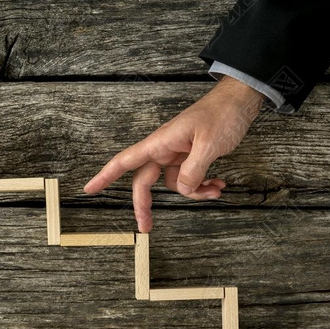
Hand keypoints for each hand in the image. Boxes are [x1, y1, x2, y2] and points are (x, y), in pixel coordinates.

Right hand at [83, 76, 264, 232]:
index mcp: (161, 142)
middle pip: (145, 180)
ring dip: (194, 191)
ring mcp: (179, 152)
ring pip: (174, 182)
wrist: (240, 100)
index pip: (125, 161)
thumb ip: (192, 171)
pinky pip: (190, 177)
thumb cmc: (222, 114)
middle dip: (147, 205)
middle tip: (147, 228)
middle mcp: (165, 148)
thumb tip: (181, 190)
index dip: (105, 175)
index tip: (89, 189)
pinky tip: (219, 183)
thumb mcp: (209, 145)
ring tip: (215, 190)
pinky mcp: (192, 154)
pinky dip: (204, 184)